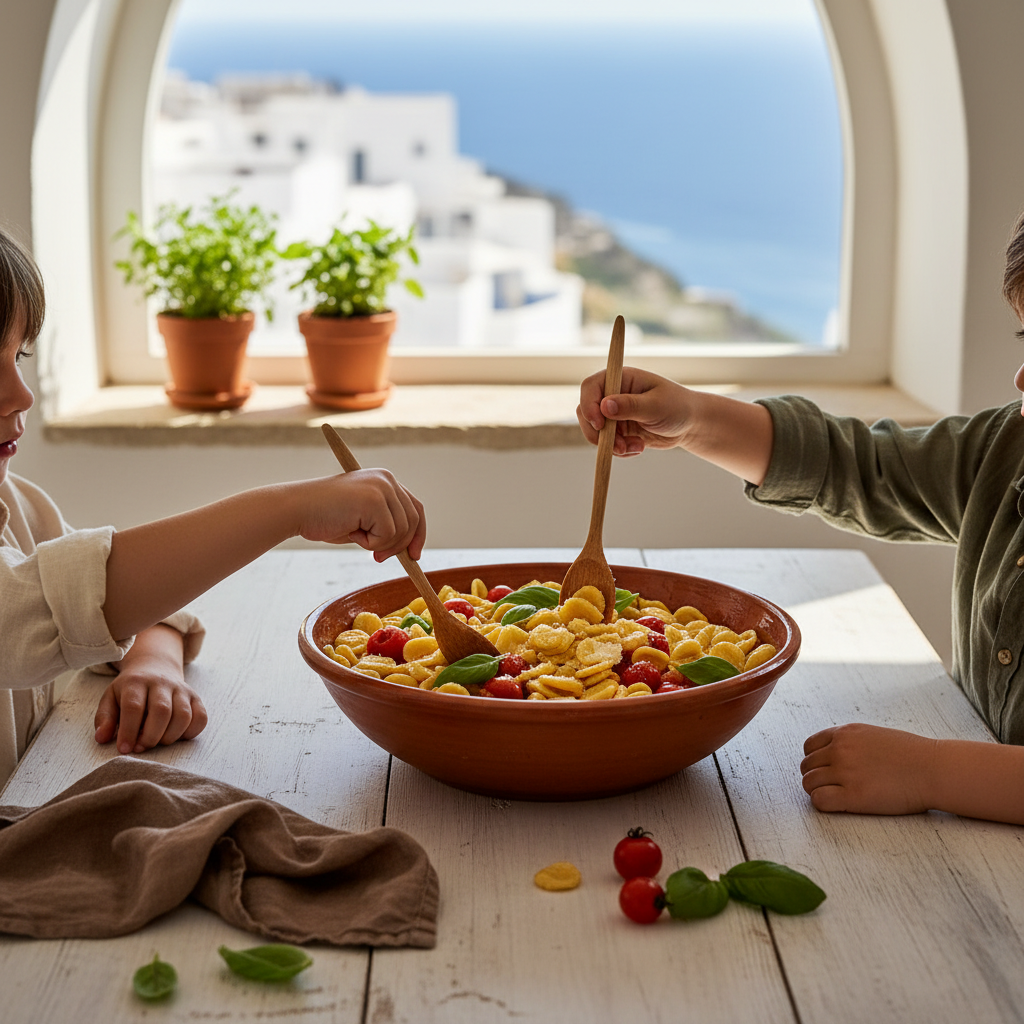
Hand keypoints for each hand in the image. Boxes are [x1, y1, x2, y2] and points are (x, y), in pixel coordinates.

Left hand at [94, 624, 207, 754]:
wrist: (155, 667)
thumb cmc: (130, 690)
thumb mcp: (110, 698)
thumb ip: (105, 718)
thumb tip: (102, 738)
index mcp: (136, 682)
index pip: (134, 707)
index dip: (129, 731)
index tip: (124, 749)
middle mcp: (161, 683)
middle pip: (162, 711)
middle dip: (151, 736)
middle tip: (141, 747)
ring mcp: (181, 689)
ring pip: (183, 715)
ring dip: (170, 736)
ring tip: (157, 741)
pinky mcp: (195, 697)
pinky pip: (201, 717)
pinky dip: (190, 732)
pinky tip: (176, 736)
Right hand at [293, 470, 425, 561]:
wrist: (296, 509)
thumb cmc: (325, 517)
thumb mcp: (363, 519)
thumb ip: (385, 526)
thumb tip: (410, 550)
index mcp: (385, 480)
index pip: (415, 508)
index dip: (418, 533)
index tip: (414, 556)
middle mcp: (387, 480)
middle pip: (413, 520)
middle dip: (399, 546)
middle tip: (377, 557)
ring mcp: (381, 488)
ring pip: (401, 531)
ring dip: (380, 544)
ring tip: (355, 535)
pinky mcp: (374, 500)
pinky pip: (387, 534)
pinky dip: (370, 543)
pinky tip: (350, 532)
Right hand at [576, 367, 693, 456]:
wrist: (689, 424)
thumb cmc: (678, 406)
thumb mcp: (656, 405)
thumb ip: (631, 406)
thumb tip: (604, 406)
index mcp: (621, 379)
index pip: (591, 387)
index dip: (588, 404)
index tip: (599, 424)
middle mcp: (613, 395)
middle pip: (587, 412)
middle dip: (599, 433)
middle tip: (618, 446)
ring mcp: (614, 414)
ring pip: (595, 432)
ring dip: (611, 445)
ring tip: (635, 447)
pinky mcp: (618, 430)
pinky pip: (607, 444)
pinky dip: (619, 450)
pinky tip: (638, 448)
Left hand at [800, 723, 935, 814]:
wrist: (934, 769)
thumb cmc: (911, 755)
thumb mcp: (873, 735)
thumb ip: (850, 742)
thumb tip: (832, 753)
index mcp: (845, 733)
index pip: (809, 747)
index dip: (815, 761)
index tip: (827, 771)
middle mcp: (840, 750)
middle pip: (806, 766)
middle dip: (816, 777)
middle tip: (834, 787)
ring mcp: (845, 772)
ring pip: (808, 783)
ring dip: (818, 791)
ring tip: (838, 796)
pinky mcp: (853, 796)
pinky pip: (819, 801)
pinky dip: (823, 804)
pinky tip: (839, 805)